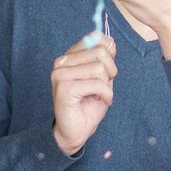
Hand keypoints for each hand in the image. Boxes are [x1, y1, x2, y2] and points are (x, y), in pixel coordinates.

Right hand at [50, 35, 115, 155]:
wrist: (76, 131)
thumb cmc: (88, 105)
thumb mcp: (102, 78)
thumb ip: (104, 59)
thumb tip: (110, 41)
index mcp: (69, 57)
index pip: (97, 39)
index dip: (110, 55)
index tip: (106, 72)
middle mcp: (61, 62)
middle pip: (100, 52)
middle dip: (111, 71)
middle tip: (105, 87)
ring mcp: (60, 74)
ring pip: (99, 69)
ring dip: (107, 86)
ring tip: (100, 95)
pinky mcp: (65, 88)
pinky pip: (98, 85)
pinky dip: (106, 95)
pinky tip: (101, 101)